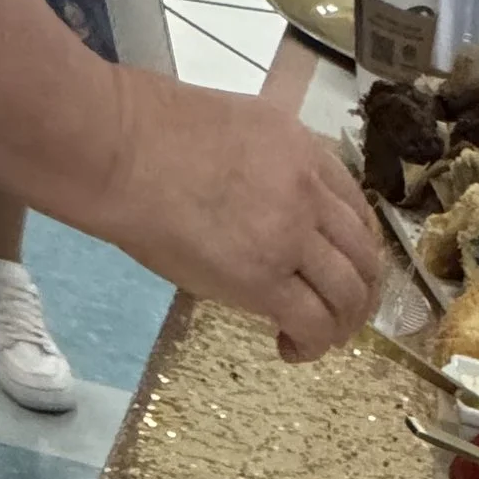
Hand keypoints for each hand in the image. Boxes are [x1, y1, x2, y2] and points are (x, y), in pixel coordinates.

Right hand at [84, 70, 379, 360]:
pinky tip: (291, 348)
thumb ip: (265, 169)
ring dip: (342, 324)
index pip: (354, 207)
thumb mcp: (232, 130)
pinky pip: (314, 323)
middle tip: (340, 315)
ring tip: (319, 338)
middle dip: (360, 292)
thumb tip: (261, 212)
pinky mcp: (264, 278)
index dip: (357, 247)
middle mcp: (307, 190)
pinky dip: (314, 344)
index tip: (343, 269)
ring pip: (348, 292)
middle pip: (363, 254)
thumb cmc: (145, 131)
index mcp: (300, 147)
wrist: (115, 149)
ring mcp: (290, 235)